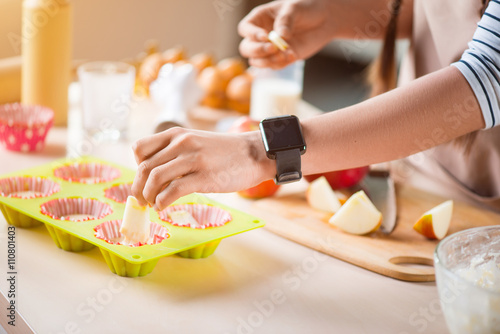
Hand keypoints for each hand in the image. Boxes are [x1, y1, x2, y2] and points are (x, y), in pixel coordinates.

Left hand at [130, 127, 274, 209]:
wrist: (253, 153)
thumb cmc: (225, 152)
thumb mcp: (196, 143)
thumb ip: (175, 153)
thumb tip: (155, 175)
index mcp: (176, 134)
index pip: (139, 149)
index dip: (136, 168)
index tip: (144, 180)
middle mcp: (181, 143)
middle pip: (144, 167)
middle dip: (138, 188)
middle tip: (141, 200)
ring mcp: (193, 159)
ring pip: (155, 179)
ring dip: (148, 197)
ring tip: (152, 205)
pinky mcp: (204, 177)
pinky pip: (172, 191)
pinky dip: (162, 203)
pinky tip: (163, 207)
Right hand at [238, 0, 335, 68]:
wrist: (324, 19)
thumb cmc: (306, 8)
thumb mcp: (295, 8)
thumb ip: (286, 20)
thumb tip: (281, 35)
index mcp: (260, 19)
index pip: (245, 29)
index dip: (251, 34)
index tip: (265, 36)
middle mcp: (261, 35)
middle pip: (246, 48)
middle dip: (257, 51)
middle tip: (273, 48)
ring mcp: (270, 48)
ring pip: (257, 61)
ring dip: (267, 61)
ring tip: (284, 55)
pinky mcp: (281, 58)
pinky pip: (274, 66)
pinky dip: (282, 64)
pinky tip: (293, 55)